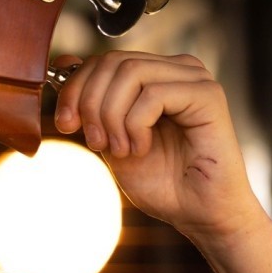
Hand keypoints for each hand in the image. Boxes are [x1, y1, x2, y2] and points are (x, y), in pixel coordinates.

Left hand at [51, 50, 266, 245]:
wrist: (198, 213)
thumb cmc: (160, 180)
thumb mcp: (109, 137)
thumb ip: (90, 104)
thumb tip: (62, 63)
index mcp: (155, 75)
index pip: (102, 59)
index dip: (74, 89)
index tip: (65, 124)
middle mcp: (176, 69)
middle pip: (113, 61)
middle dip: (89, 103)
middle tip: (95, 142)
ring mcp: (195, 79)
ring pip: (130, 73)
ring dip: (112, 116)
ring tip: (120, 149)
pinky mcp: (208, 95)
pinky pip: (153, 95)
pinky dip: (135, 125)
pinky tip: (141, 148)